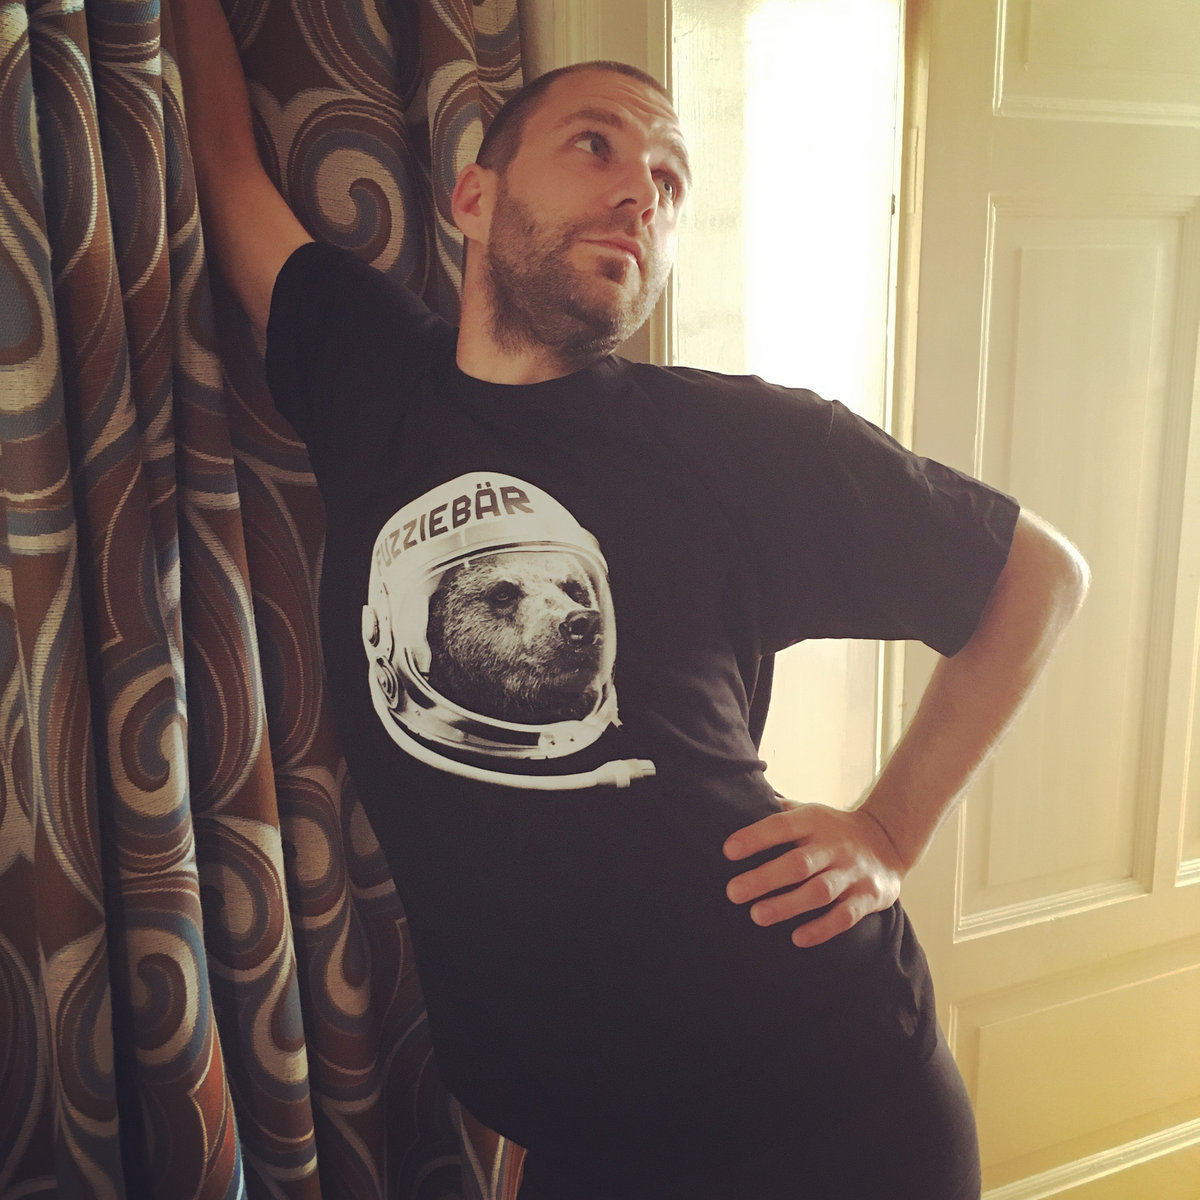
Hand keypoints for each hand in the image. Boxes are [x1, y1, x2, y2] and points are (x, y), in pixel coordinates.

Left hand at [722, 803, 906, 947]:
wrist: (889, 840)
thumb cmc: (832, 829)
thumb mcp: (809, 812)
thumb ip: (779, 812)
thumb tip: (737, 803)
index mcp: (814, 821)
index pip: (782, 825)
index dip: (756, 837)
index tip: (728, 851)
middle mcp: (834, 846)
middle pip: (798, 864)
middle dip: (764, 879)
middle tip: (733, 892)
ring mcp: (852, 872)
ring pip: (820, 892)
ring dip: (788, 905)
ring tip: (757, 916)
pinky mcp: (868, 897)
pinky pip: (845, 916)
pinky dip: (822, 928)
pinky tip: (798, 938)